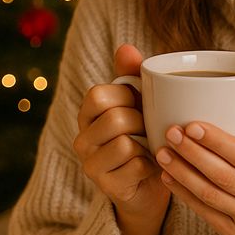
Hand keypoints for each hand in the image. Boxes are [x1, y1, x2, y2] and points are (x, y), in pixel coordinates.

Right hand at [73, 44, 169, 223]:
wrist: (151, 184)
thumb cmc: (146, 135)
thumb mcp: (141, 101)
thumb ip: (132, 73)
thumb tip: (125, 47)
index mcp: (87, 113)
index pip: (98, 95)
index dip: (127, 97)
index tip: (139, 105)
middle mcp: (82, 139)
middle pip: (115, 119)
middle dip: (141, 122)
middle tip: (149, 130)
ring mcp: (91, 165)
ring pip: (124, 143)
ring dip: (147, 144)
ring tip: (150, 147)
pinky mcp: (107, 187)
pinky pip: (136, 166)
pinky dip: (152, 164)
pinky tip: (152, 166)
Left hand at [155, 89, 234, 234]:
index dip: (217, 142)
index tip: (193, 125)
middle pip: (222, 175)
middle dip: (193, 153)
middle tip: (172, 133)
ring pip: (208, 194)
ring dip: (182, 172)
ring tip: (163, 152)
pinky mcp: (230, 232)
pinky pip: (203, 211)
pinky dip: (183, 193)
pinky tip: (167, 175)